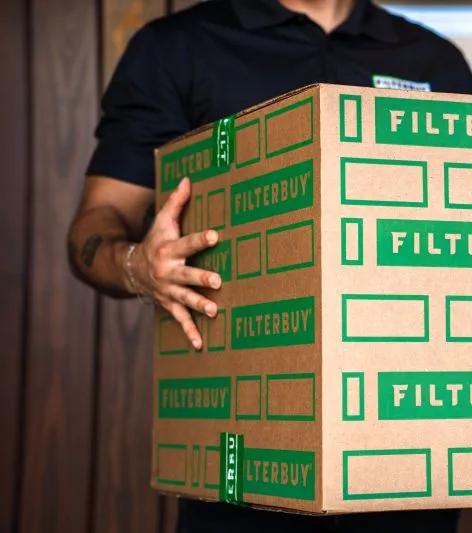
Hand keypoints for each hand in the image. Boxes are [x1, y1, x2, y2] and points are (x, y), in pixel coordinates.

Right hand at [128, 177, 220, 348]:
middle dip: (200, 278)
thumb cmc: (156, 241)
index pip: (187, 242)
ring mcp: (168, 290)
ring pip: (185, 299)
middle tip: (217, 281)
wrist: (129, 269)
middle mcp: (167, 271)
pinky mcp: (169, 304)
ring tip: (215, 311)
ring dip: (199, 305)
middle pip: (186, 274)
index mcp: (169, 249)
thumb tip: (188, 178)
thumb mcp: (162, 221)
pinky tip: (201, 344)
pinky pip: (180, 320)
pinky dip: (190, 332)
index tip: (216, 234)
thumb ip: (177, 202)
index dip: (201, 238)